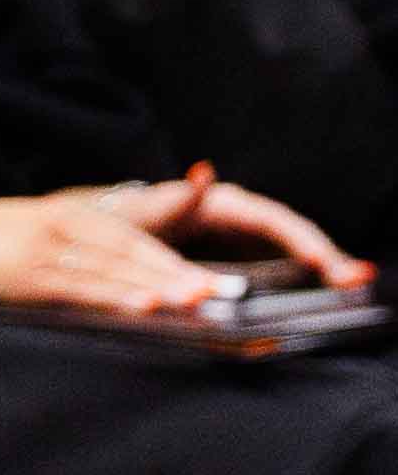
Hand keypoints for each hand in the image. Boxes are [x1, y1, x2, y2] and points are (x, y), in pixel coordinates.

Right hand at [0, 184, 232, 315]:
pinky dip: (114, 297)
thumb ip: (76, 250)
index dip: (172, 255)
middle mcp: (60, 225)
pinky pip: (79, 287)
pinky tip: (141, 308)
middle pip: (129, 249)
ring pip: (111, 268)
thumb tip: (124, 280)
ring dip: (155, 286)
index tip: (211, 277)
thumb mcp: (33, 233)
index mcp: (65, 214)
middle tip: (220, 292)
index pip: (130, 236)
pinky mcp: (25, 273)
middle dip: (175, 271)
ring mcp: (42, 249)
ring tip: (195, 301)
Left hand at [120, 163, 373, 291]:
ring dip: (326, 272)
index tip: (324, 261)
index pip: (271, 219)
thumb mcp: (149, 212)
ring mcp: (248, 245)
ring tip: (356, 288)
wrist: (116, 237)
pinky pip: (284, 274)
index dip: (299, 239)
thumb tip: (203, 173)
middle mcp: (243, 221)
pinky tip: (331, 301)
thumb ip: (177, 199)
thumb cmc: (134, 220)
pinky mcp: (248, 266)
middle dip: (327, 257)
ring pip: (295, 256)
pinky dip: (309, 287)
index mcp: (223, 205)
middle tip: (358, 281)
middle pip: (293, 238)